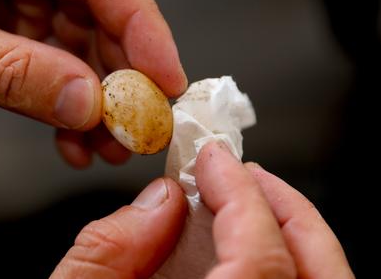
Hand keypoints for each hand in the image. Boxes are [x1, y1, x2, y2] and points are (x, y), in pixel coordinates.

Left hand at [0, 0, 186, 166]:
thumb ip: (7, 70)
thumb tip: (82, 98)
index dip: (141, 23)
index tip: (165, 78)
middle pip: (101, 7)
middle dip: (125, 72)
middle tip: (138, 126)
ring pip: (83, 42)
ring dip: (98, 98)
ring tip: (104, 145)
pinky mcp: (7, 25)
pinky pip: (53, 63)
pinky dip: (66, 103)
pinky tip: (71, 137)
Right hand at [50, 141, 353, 277]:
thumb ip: (107, 254)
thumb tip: (154, 201)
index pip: (259, 260)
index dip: (238, 195)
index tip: (209, 159)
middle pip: (319, 275)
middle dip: (285, 211)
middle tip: (243, 175)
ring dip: (291, 235)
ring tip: (247, 203)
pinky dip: (281, 264)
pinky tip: (240, 249)